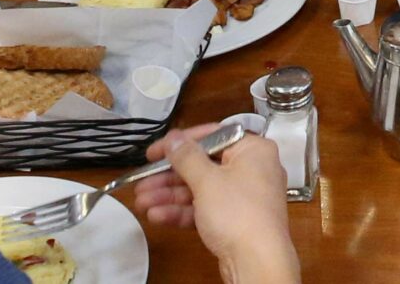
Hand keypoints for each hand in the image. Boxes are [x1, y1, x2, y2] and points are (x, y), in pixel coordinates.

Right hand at [133, 132, 298, 282]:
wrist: (257, 262)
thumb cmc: (239, 213)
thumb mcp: (207, 180)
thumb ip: (186, 157)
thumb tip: (174, 138)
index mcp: (253, 150)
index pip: (212, 137)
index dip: (181, 143)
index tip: (155, 151)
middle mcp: (251, 170)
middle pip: (203, 166)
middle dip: (169, 177)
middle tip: (143, 181)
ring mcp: (243, 198)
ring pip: (200, 190)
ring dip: (170, 196)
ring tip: (142, 202)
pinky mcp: (234, 221)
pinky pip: (205, 210)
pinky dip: (182, 212)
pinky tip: (157, 215)